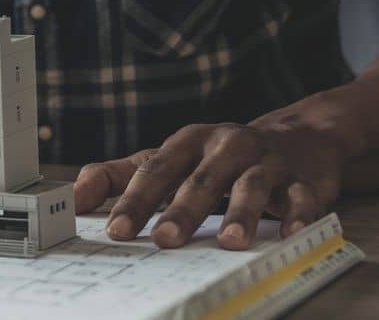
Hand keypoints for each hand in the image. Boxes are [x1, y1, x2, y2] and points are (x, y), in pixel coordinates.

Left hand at [74, 88, 378, 249]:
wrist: (298, 136)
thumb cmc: (216, 157)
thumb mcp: (168, 159)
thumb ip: (118, 175)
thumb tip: (73, 197)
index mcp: (188, 141)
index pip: (156, 170)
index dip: (135, 200)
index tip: (116, 229)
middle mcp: (227, 145)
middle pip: (201, 179)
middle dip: (183, 210)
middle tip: (164, 240)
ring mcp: (268, 160)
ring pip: (252, 185)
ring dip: (241, 212)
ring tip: (229, 242)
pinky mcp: (305, 179)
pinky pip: (303, 197)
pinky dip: (297, 213)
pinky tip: (289, 233)